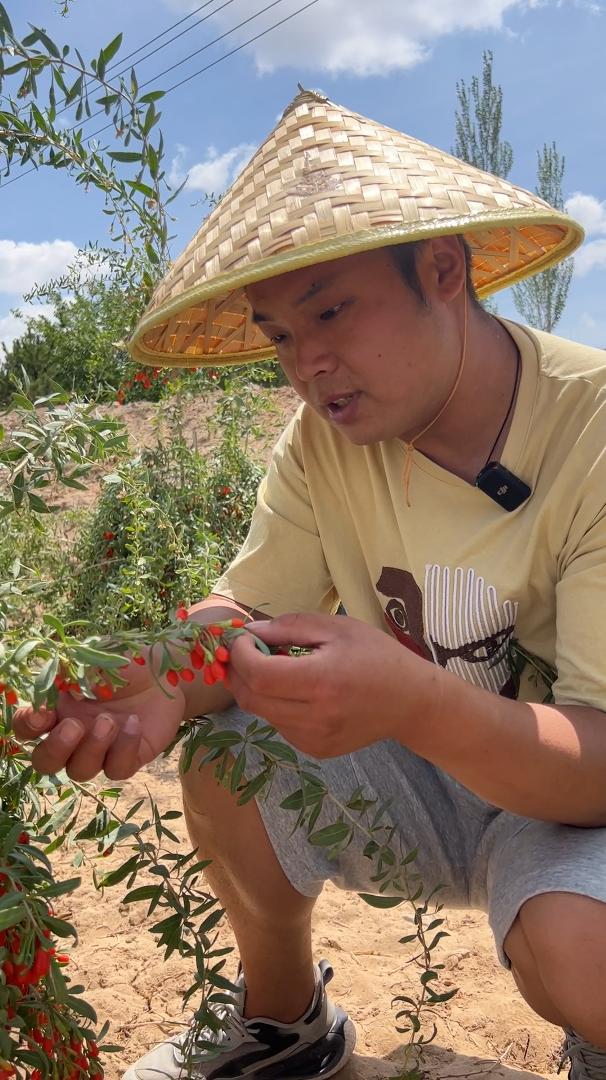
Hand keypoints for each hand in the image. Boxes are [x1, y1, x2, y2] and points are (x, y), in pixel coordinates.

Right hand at [12, 656, 185, 781]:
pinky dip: (124, 748)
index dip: (27, 725)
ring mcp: (101, 749)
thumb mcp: (98, 657)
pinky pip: (117, 769)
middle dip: (55, 749)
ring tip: (110, 721)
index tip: (43, 713)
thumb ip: (73, 668)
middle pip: (46, 762)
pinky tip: (134, 723)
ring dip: (92, 748)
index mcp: (59, 709)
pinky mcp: (128, 757)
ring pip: (80, 770)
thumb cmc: (126, 663)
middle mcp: (75, 734)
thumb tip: (56, 676)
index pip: (27, 728)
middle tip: (76, 726)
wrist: (166, 672)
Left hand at [229, 612, 437, 757]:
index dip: (240, 655)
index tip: (241, 638)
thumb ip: (290, 627)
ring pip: (262, 714)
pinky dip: (275, 705)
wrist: (411, 701)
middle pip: (252, 698)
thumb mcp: (337, 628)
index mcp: (322, 682)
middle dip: (238, 672)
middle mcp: (315, 717)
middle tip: (243, 652)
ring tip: (274, 668)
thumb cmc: (377, 656)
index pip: (259, 674)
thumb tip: (250, 632)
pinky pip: (279, 725)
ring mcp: (314, 739)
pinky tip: (295, 690)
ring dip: (256, 689)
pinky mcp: (315, 750)